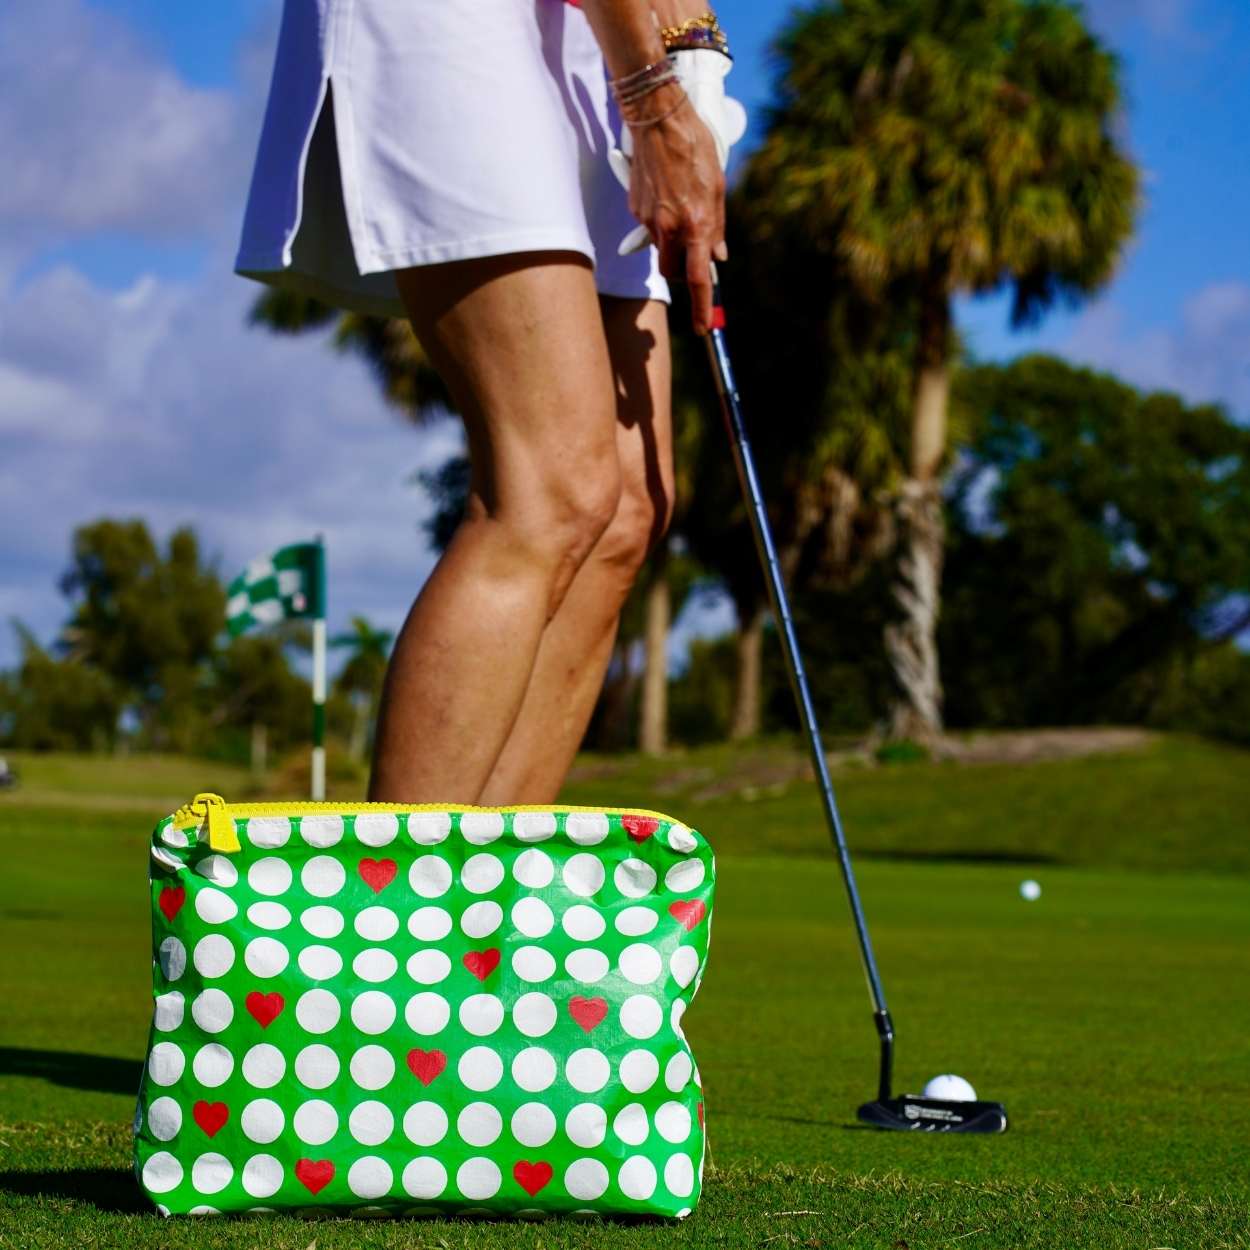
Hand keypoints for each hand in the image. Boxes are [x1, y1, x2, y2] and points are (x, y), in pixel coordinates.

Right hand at [621, 80, 725, 334]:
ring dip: (672, 240)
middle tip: (693, 252)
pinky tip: (666, 193)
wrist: (658, 119)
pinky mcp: (635, 209)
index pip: (697, 278)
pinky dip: (660, 220)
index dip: (702, 307)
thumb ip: (718, 226)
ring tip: (681, 205)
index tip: (705, 327)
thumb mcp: (718, 187)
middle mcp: (670, 227)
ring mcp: (649, 220)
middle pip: (673, 270)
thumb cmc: (694, 147)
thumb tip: (718, 256)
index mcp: (696, 223)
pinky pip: (650, 227)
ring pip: (661, 248)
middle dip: (682, 269)